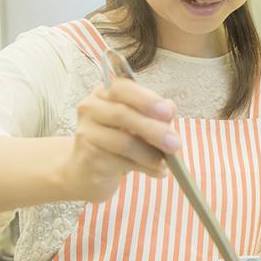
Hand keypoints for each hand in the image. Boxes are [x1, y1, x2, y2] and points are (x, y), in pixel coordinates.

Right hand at [62, 80, 179, 202]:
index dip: (146, 99)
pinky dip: (145, 168)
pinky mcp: (88, 158)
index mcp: (104, 93)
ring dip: (151, 154)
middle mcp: (90, 108)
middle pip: (122, 115)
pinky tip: (157, 172)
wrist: (85, 171)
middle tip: (175, 143)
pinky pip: (122, 162)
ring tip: (165, 163)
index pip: (122, 88)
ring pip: (124, 142)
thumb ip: (154, 114)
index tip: (168, 112)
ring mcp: (86, 133)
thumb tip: (170, 108)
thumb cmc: (115, 142)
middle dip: (153, 129)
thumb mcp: (137, 124)